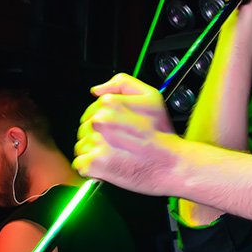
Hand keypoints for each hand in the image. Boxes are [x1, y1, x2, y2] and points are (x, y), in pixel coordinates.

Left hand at [73, 74, 179, 195]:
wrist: (171, 164)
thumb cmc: (162, 133)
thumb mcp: (151, 96)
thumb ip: (122, 83)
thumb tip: (96, 90)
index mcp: (109, 104)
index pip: (91, 112)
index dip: (104, 123)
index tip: (118, 131)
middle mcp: (99, 121)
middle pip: (84, 129)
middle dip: (98, 137)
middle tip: (119, 145)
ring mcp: (95, 142)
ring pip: (81, 146)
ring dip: (93, 152)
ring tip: (115, 156)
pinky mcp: (93, 164)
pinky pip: (80, 164)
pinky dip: (91, 168)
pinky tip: (108, 166)